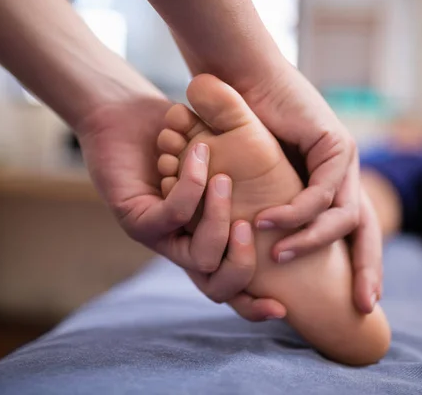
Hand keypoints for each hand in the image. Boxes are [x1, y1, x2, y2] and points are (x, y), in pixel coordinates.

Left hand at [75, 95, 285, 319]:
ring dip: (219, 219)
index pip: (232, 289)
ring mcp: (158, 237)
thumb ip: (255, 182)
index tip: (281, 306)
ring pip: (201, 258)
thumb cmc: (181, 134)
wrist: (125, 115)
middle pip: (219, 288)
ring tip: (224, 180)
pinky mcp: (136, 218)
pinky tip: (200, 153)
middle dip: (244, 262)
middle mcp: (183, 248)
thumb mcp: (229, 157)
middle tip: (251, 223)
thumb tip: (297, 198)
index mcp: (207, 242)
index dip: (254, 305)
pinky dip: (193, 186)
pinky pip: (173, 217)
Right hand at [242, 67, 382, 312]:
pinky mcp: (335, 143)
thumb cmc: (242, 133)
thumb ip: (273, 211)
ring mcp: (345, 158)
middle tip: (364, 304)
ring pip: (344, 215)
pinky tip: (268, 220)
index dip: (363, 267)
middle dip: (368, 268)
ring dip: (310, 240)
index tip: (361, 302)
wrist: (242, 84)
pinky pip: (321, 190)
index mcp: (332, 186)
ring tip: (280, 256)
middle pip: (368, 230)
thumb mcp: (260, 183)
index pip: (356, 234)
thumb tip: (266, 254)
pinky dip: (295, 211)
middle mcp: (345, 175)